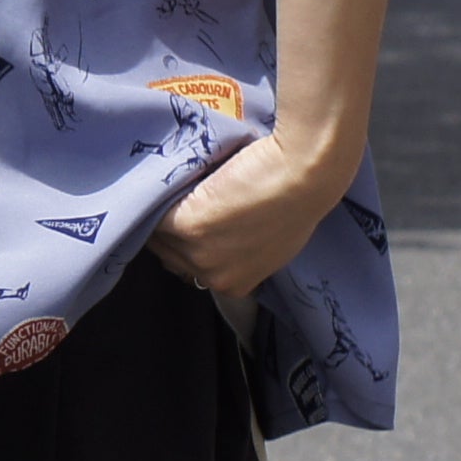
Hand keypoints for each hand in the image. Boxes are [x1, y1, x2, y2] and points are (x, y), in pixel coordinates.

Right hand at [147, 123, 352, 301]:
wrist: (305, 174)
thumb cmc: (299, 200)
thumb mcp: (271, 243)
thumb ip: (238, 252)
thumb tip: (215, 240)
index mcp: (234, 286)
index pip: (191, 270)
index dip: (188, 243)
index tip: (193, 219)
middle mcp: (214, 278)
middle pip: (170, 256)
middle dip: (173, 230)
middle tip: (184, 200)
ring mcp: (197, 255)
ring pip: (157, 234)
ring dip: (163, 210)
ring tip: (179, 188)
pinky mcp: (185, 226)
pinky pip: (156, 212)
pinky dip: (160, 193)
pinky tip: (175, 178)